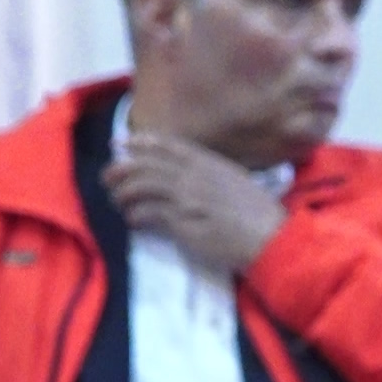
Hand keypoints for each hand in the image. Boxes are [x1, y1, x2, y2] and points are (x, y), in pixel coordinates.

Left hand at [103, 133, 287, 271]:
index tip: (124, 143)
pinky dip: (135, 216)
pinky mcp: (182, 222)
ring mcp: (187, 198)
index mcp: (210, 164)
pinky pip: (148, 213)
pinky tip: (133, 221)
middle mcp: (195, 176)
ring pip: (142, 187)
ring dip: (123, 193)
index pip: (169, 147)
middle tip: (108, 177)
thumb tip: (189, 177)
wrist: (273, 239)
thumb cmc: (262, 215)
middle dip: (122, 168)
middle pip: (147, 165)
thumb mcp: (238, 183)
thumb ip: (213, 176)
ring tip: (118, 202)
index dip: (142, 143)